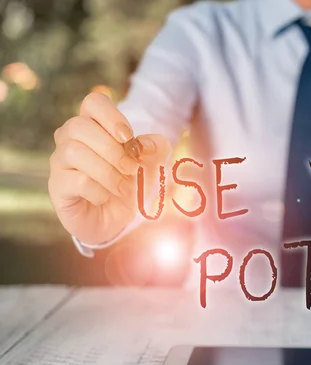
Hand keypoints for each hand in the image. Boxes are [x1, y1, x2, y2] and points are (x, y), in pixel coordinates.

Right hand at [49, 93, 170, 244]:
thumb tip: (145, 143)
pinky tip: (105, 198)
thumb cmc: (130, 184)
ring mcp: (59, 161)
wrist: (117, 219)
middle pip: (79, 125)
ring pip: (75, 152)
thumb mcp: (152, 164)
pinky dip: (99, 191)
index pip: (94, 101)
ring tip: (122, 187)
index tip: (128, 138)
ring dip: (107, 172)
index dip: (112, 116)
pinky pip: (77, 180)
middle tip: (131, 169)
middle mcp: (69, 138)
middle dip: (113, 150)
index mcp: (93, 125)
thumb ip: (156, 148)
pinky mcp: (56, 186)